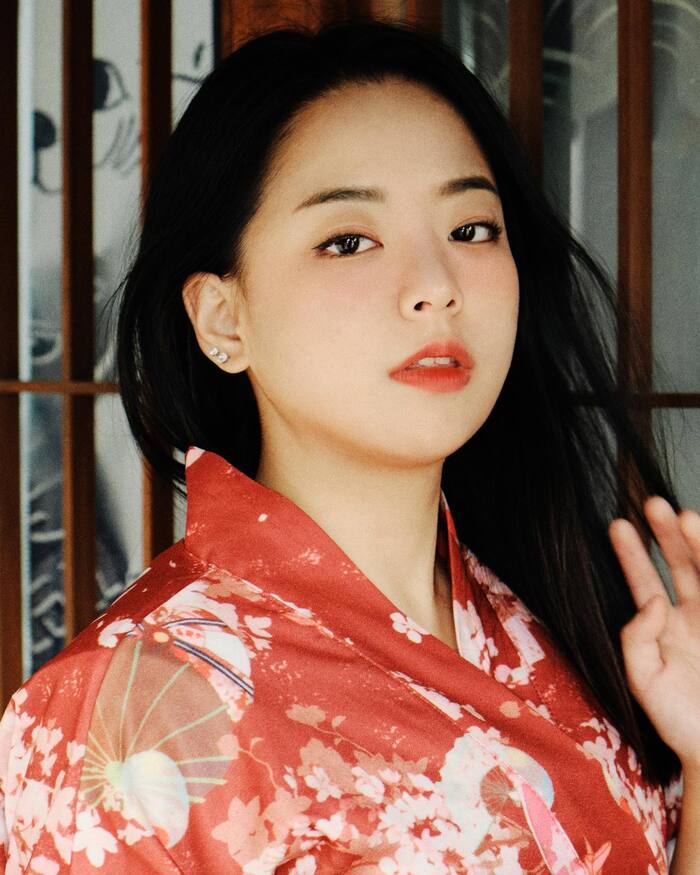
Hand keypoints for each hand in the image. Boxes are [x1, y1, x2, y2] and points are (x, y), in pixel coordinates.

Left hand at [608, 497, 699, 769]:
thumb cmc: (682, 723)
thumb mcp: (645, 683)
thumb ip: (637, 640)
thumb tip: (651, 602)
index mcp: (668, 627)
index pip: (646, 582)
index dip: (632, 555)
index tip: (617, 526)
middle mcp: (696, 618)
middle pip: (682, 565)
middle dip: (669, 535)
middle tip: (653, 504)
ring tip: (687, 517)